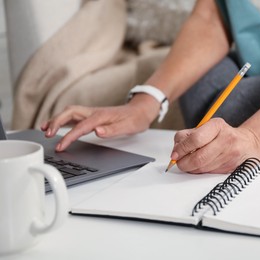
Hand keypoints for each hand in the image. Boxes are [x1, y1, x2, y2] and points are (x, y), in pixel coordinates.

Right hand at [41, 94, 159, 150]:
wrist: (141, 111)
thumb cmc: (135, 119)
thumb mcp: (128, 127)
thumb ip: (112, 130)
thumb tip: (97, 131)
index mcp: (101, 116)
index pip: (81, 126)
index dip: (69, 136)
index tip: (61, 145)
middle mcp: (94, 112)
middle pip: (70, 113)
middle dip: (56, 122)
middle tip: (47, 133)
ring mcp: (92, 113)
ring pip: (70, 113)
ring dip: (56, 119)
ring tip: (45, 129)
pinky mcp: (92, 116)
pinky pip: (74, 116)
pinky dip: (63, 120)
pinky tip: (57, 126)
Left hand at [170, 118, 259, 173]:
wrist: (247, 144)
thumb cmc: (223, 135)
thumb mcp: (206, 127)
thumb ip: (188, 136)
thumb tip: (176, 150)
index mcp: (217, 126)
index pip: (195, 139)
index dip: (181, 149)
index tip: (174, 154)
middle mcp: (226, 140)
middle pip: (198, 158)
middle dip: (183, 163)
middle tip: (178, 162)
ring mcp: (229, 155)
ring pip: (202, 168)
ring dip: (190, 168)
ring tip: (188, 162)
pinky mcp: (230, 168)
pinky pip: (208, 173)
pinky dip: (199, 171)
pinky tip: (199, 165)